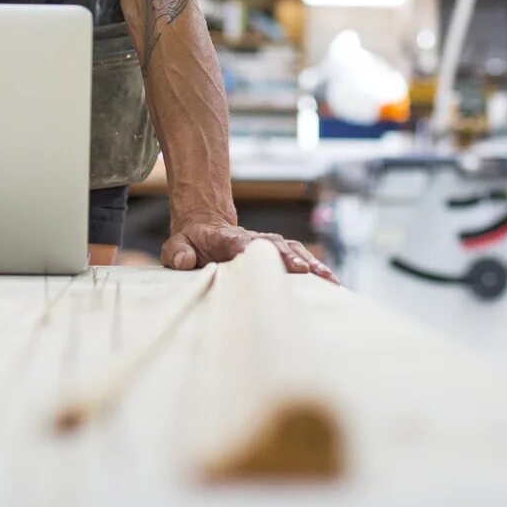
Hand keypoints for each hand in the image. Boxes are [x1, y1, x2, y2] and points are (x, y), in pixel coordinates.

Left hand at [164, 218, 338, 283]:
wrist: (205, 226)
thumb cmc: (191, 241)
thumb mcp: (175, 244)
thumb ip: (176, 251)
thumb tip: (183, 260)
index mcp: (228, 240)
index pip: (246, 245)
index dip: (263, 253)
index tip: (277, 261)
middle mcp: (252, 239)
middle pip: (276, 246)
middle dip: (292, 259)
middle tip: (309, 273)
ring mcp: (265, 244)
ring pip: (292, 249)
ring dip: (311, 263)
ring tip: (330, 280)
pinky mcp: (274, 252)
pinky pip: (297, 256)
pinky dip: (314, 266)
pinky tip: (331, 280)